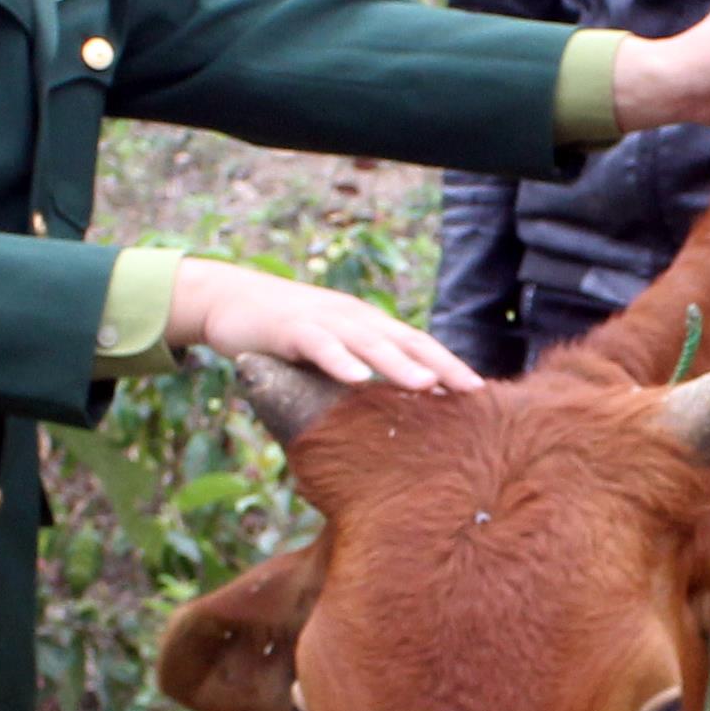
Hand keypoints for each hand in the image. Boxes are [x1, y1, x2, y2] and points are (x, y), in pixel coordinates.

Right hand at [170, 259, 477, 391]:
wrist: (229, 300)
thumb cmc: (287, 333)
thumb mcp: (333, 351)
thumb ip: (361, 371)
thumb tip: (395, 410)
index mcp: (369, 326)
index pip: (419, 344)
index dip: (449, 365)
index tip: (480, 392)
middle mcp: (355, 320)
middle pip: (406, 340)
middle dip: (440, 364)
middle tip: (472, 390)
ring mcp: (325, 321)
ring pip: (369, 342)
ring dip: (398, 364)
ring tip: (425, 385)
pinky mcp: (291, 329)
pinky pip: (319, 345)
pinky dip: (339, 361)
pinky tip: (356, 380)